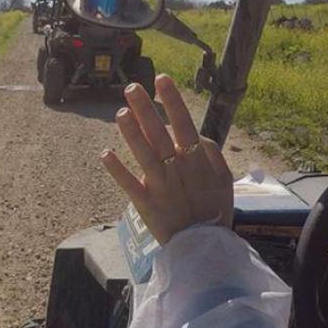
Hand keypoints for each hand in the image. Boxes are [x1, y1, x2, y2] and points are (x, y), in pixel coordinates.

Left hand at [100, 74, 233, 244]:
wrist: (206, 249)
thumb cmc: (214, 209)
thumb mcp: (223, 180)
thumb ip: (212, 154)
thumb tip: (196, 134)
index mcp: (197, 162)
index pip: (184, 125)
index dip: (173, 101)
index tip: (161, 78)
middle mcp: (177, 171)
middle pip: (160, 135)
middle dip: (145, 109)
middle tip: (131, 87)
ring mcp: (160, 187)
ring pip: (144, 156)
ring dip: (132, 134)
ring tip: (120, 112)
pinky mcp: (146, 204)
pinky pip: (129, 185)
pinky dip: (118, 170)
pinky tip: (105, 153)